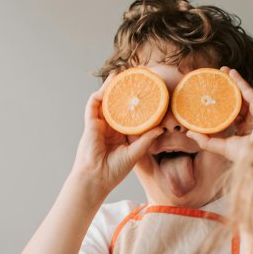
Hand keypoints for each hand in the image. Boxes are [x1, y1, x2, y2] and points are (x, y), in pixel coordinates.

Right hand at [71, 71, 163, 197]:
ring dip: (110, 87)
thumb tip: (161, 128)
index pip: (129, 114)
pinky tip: (108, 86)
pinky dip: (100, 94)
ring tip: (119, 74)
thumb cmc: (114, 170)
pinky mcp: (91, 124)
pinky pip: (93, 105)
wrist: (97, 179)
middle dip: (122, 91)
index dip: (136, 104)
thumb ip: (146, 139)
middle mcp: (110, 127)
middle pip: (116, 104)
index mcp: (120, 134)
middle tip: (132, 77)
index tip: (146, 93)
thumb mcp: (135, 153)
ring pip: (105, 101)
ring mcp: (100, 124)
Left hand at [186, 67, 252, 162]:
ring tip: (220, 71)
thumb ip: (206, 141)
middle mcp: (251, 120)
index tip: (208, 99)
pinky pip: (248, 90)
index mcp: (243, 131)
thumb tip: (189, 133)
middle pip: (235, 102)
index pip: (230, 116)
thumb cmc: (246, 154)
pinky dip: (239, 80)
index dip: (220, 107)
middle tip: (213, 81)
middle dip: (225, 91)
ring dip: (231, 82)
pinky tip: (230, 72)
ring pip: (242, 94)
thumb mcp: (222, 148)